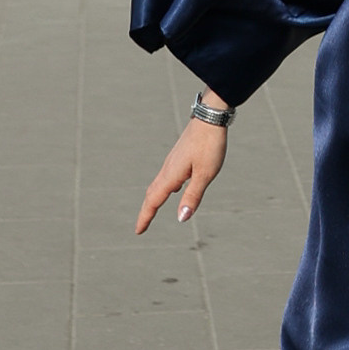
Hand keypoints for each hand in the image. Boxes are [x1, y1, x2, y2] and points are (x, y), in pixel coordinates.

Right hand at [136, 116, 227, 232]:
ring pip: (158, 184)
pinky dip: (163, 188)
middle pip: (152, 194)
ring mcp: (173, 161)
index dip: (145, 217)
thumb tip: (181, 219)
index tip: (138, 231)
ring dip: (153, 199)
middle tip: (141, 226)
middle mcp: (168, 169)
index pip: (154, 201)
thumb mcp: (205, 174)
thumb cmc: (210, 145)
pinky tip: (173, 188)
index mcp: (171, 175)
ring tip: (152, 211)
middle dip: (147, 211)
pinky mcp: (179, 156)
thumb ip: (193, 196)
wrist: (210, 117)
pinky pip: (166, 177)